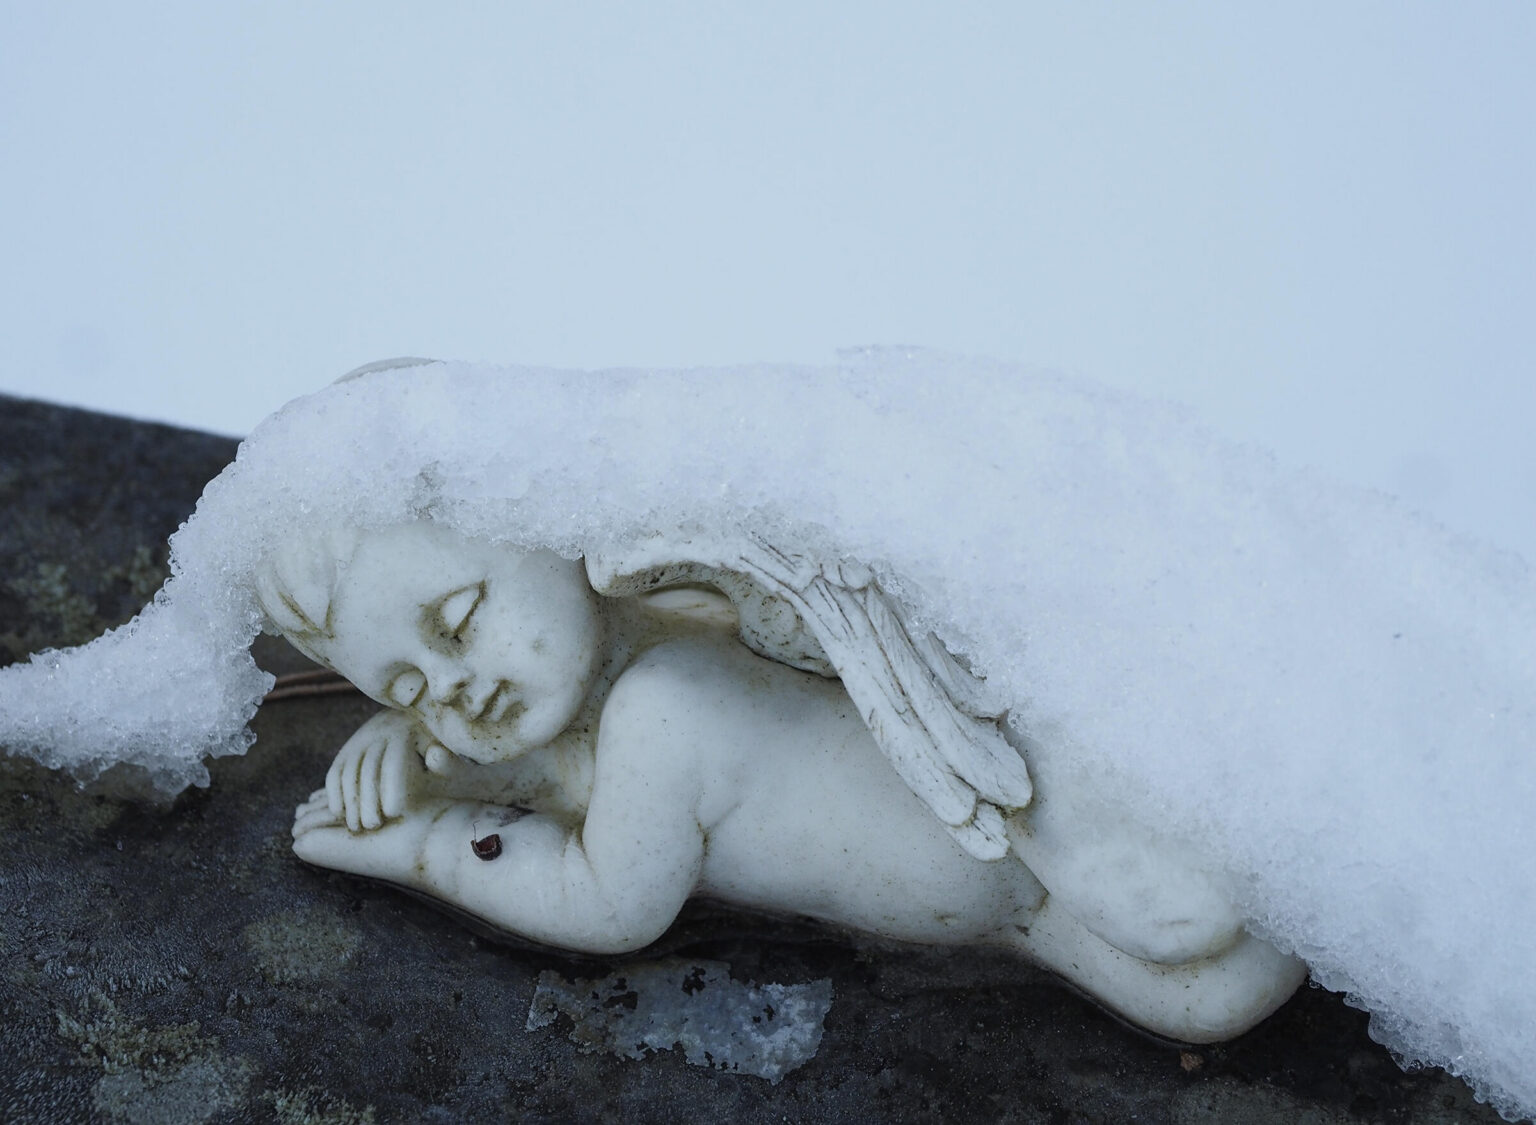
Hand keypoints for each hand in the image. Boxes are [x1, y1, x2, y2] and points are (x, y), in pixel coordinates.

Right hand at [321, 710, 433, 831]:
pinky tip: (339, 814)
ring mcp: (359, 741)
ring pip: (348, 772)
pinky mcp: (346, 751)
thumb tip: (435, 755)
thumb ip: (444, 759)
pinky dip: (334, 793)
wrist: (414, 723)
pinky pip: (335, 772)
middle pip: (368, 769)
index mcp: (406, 732)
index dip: (391, 787)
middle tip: (373, 826)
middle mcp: (379, 733)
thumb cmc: (436, 746)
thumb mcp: (445, 752)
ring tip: (356, 827)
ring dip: (349, 801)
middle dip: (368, 800)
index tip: (393, 813)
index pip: (393, 761)